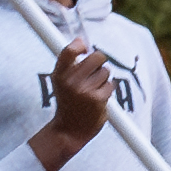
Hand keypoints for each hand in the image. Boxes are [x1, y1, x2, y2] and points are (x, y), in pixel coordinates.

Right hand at [30, 37, 113, 168]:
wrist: (69, 131)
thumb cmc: (67, 102)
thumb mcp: (61, 81)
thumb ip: (69, 60)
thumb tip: (80, 39)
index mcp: (59, 74)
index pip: (69, 51)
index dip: (79, 45)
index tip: (84, 47)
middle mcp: (70, 81)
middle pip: (96, 57)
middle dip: (99, 61)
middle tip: (95, 71)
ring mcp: (84, 90)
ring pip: (105, 72)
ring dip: (103, 80)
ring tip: (92, 91)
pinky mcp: (97, 99)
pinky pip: (110, 85)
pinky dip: (107, 91)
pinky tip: (98, 100)